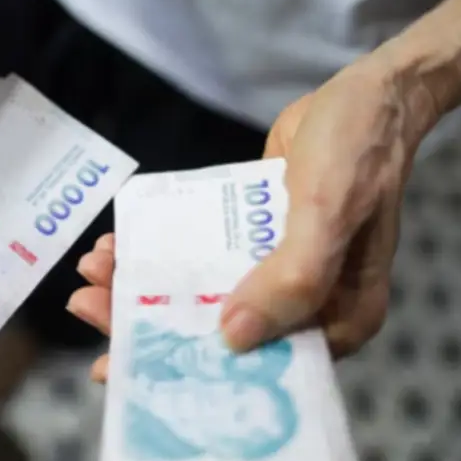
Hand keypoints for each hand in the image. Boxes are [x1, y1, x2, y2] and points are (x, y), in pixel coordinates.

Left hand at [68, 58, 440, 379]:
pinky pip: (204, 255)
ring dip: (148, 285)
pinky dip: (164, 252)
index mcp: (338, 317)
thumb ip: (292, 276)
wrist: (372, 91)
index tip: (127, 366)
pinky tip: (122, 242)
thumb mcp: (328, 212)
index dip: (191, 369)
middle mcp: (308, 304)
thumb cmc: (360, 151)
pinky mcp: (258, 236)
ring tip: (93, 271)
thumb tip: (234, 337)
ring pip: (205, 292)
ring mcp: (281, 269)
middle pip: (220, 331)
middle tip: (88, 308)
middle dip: (150, 324)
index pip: (258, 365)